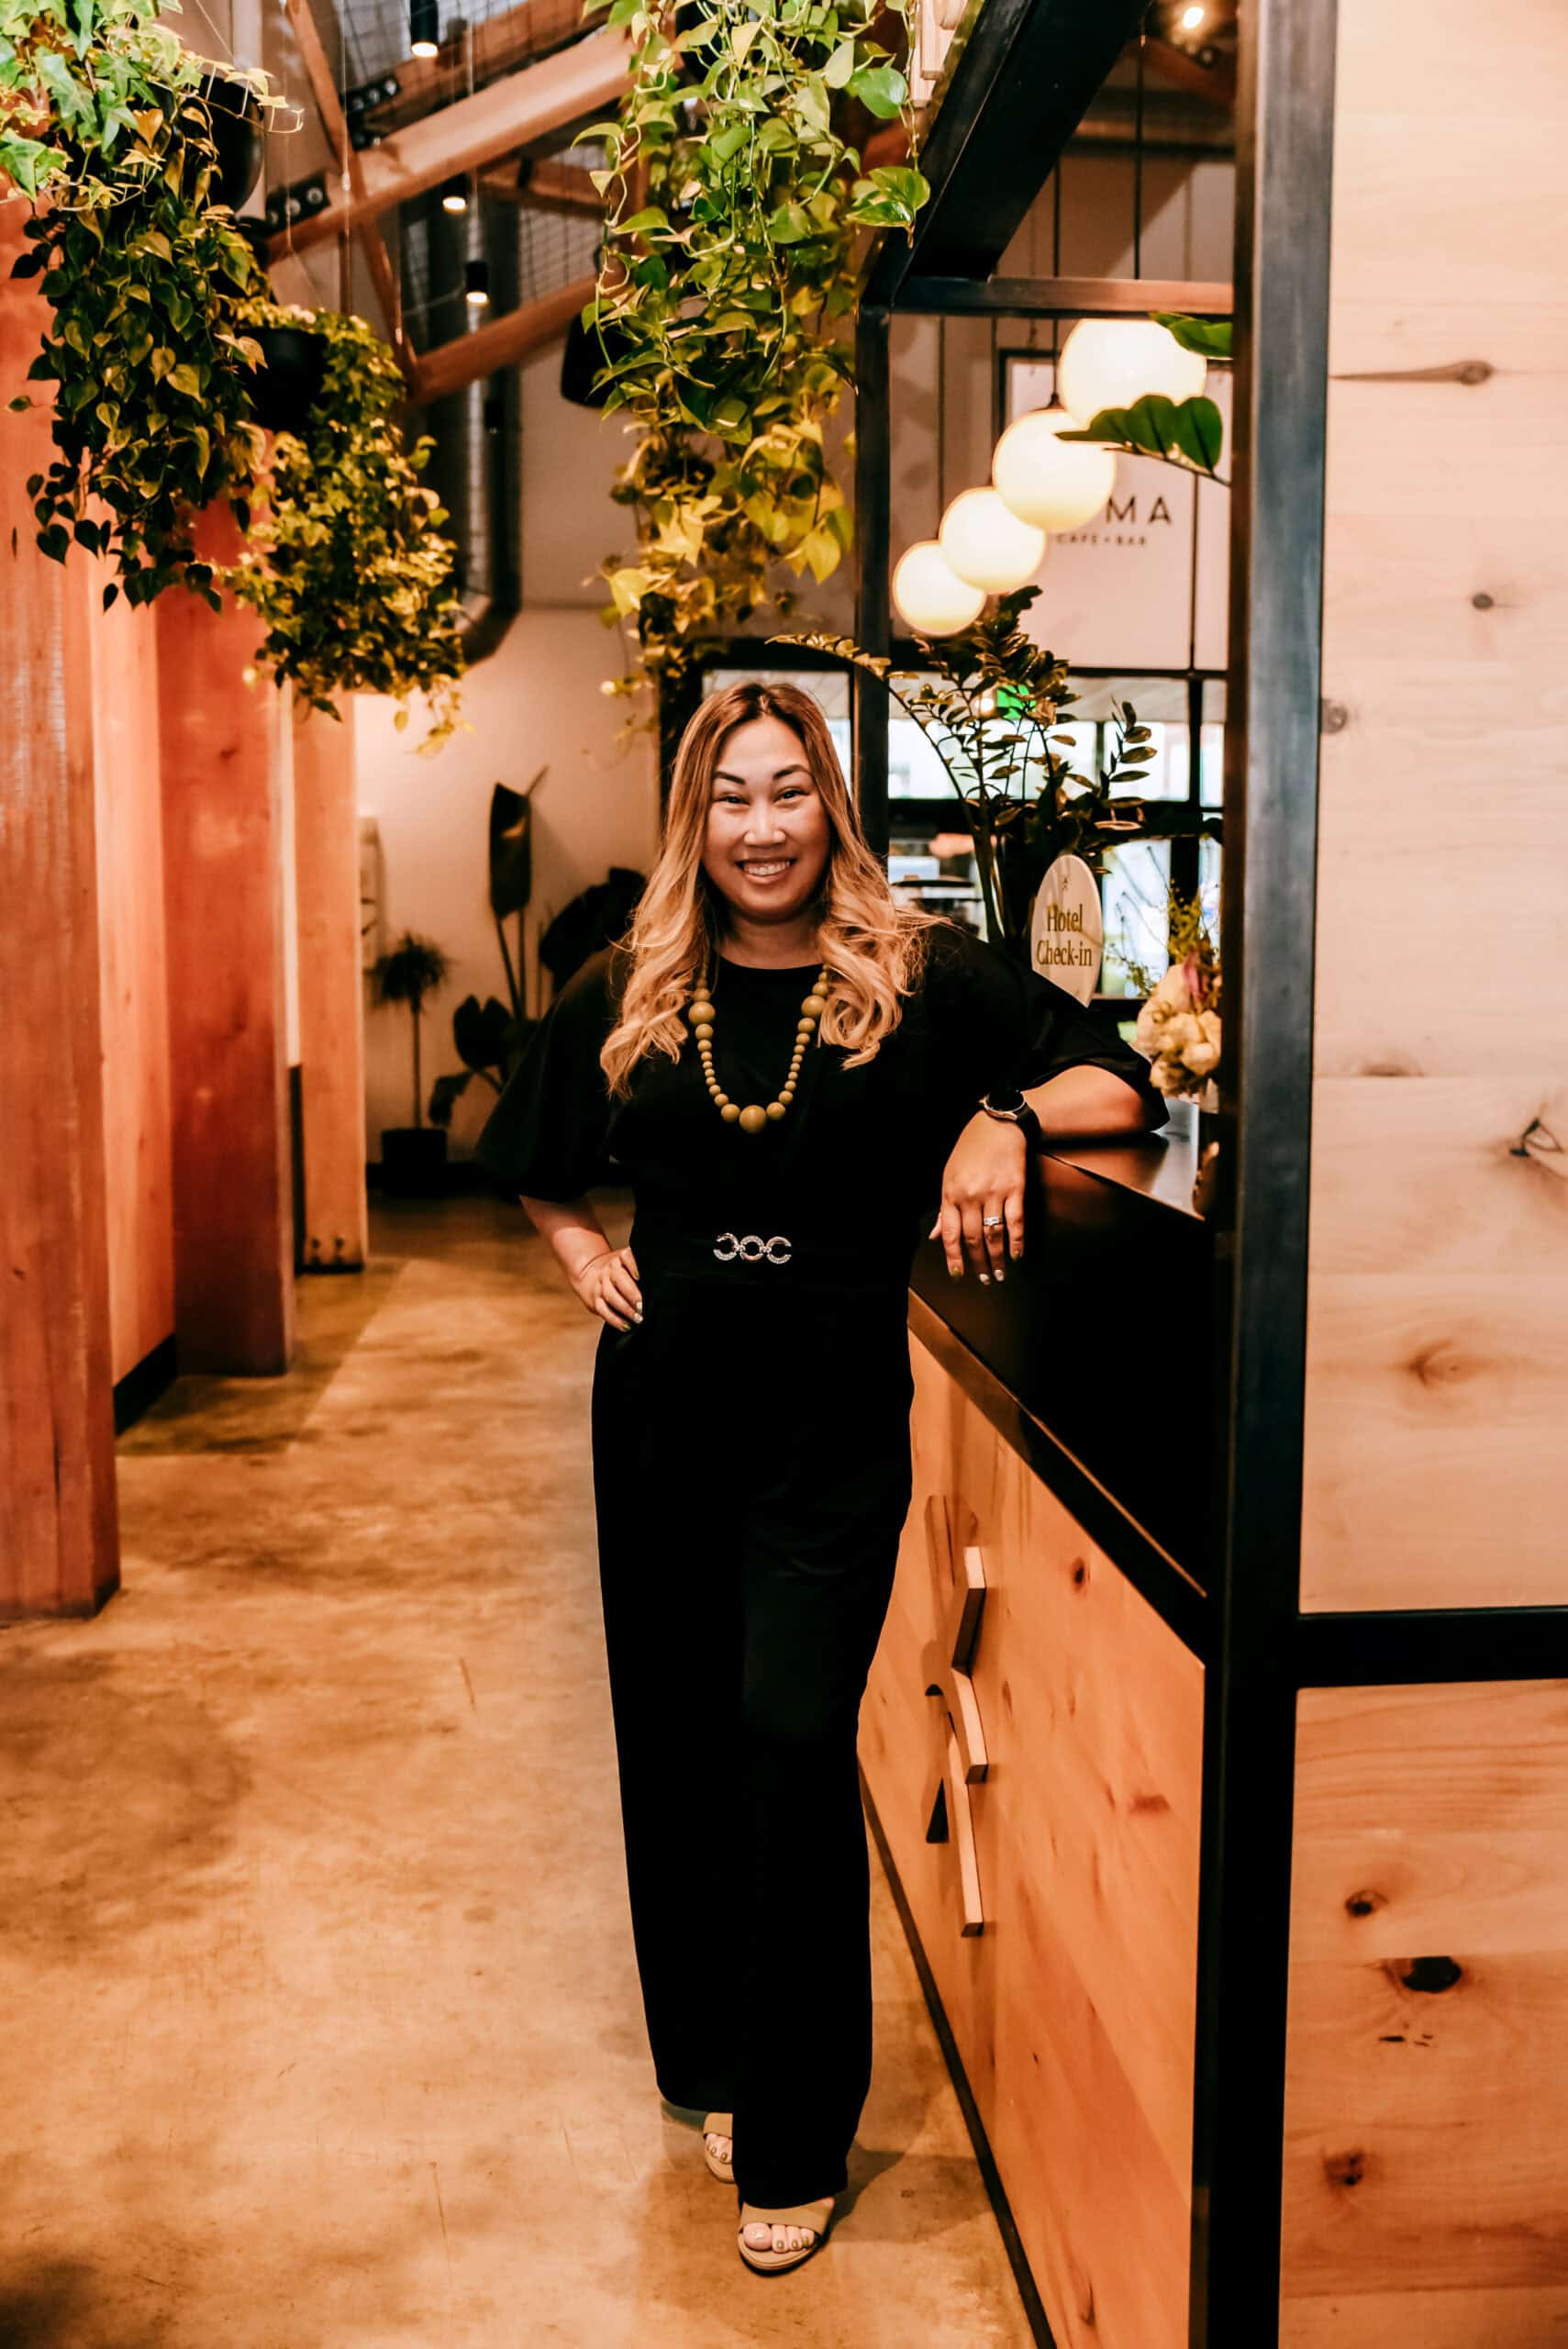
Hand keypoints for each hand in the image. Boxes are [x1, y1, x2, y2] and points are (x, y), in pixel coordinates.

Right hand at [573, 1244, 642, 1329]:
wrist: (590, 1273)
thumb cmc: (620, 1272)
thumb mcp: (628, 1264)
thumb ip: (641, 1271)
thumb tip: (658, 1286)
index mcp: (620, 1259)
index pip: (626, 1257)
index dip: (633, 1266)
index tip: (641, 1277)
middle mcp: (610, 1270)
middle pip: (619, 1279)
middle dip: (631, 1294)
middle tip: (642, 1306)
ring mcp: (601, 1284)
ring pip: (610, 1296)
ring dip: (625, 1309)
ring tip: (638, 1318)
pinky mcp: (595, 1299)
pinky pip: (603, 1310)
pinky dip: (614, 1320)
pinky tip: (626, 1325)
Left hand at [929, 1113, 1026, 1282]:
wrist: (997, 1124)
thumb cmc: (970, 1150)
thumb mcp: (949, 1175)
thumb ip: (945, 1209)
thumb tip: (936, 1237)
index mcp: (950, 1193)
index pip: (951, 1234)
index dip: (954, 1258)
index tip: (958, 1275)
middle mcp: (970, 1195)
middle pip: (973, 1239)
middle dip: (978, 1263)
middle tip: (983, 1280)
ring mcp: (994, 1193)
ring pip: (993, 1235)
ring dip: (997, 1259)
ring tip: (999, 1275)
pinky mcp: (1015, 1189)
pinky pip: (1015, 1222)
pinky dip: (1016, 1242)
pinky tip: (1016, 1256)